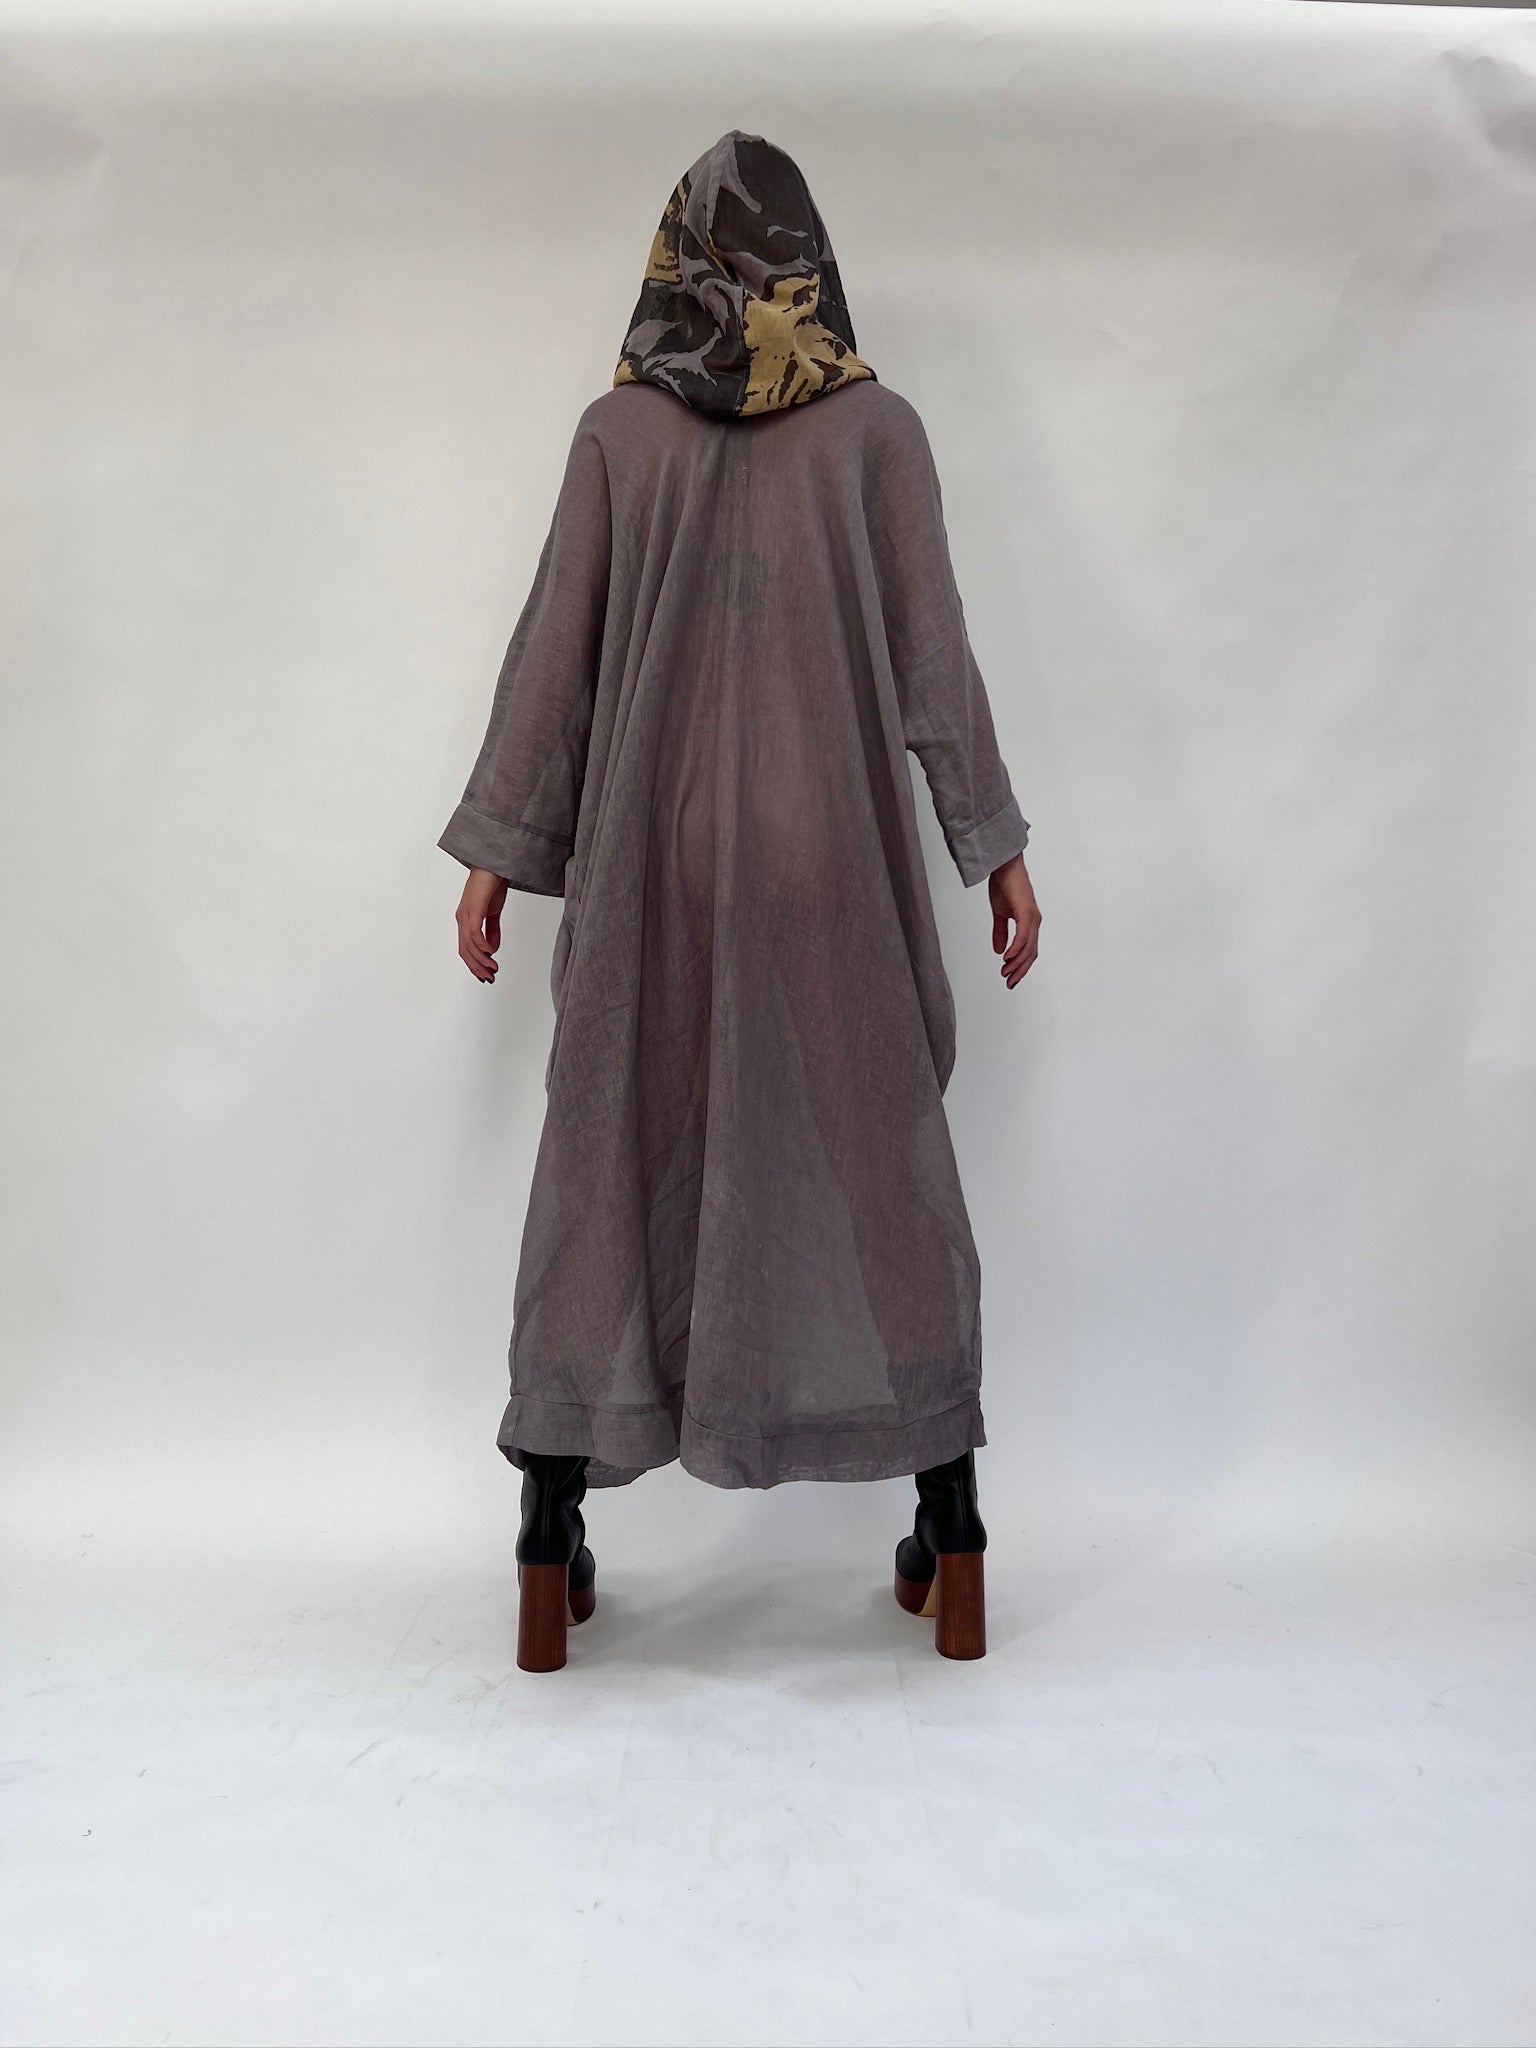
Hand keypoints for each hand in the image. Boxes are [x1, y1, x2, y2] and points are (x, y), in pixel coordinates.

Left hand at [456, 866, 507, 983]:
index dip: (475, 964)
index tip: (487, 975)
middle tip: (489, 977)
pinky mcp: (473, 909)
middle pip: (465, 951)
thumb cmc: (492, 883)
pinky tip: (490, 952)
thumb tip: (493, 949)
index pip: (466, 948)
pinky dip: (482, 945)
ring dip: (481, 960)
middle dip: (477, 967)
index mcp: (466, 920)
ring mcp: (466, 914)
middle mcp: (462, 919)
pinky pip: (474, 932)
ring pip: (469, 945)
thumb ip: (493, 931)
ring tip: (493, 968)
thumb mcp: (494, 912)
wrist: (493, 864)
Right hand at [988, 853, 1040, 987]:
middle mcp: (1034, 922)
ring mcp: (1032, 917)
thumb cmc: (1004, 885)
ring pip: (1028, 948)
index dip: (1021, 967)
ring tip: (1005, 972)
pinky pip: (1023, 936)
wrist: (1004, 866)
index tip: (1010, 979)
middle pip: (1030, 954)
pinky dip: (1016, 949)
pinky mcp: (1025, 912)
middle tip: (1009, 983)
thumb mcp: (999, 914)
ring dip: (1016, 963)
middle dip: (1020, 971)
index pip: (1028, 951)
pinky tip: (1008, 958)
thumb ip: (1000, 933)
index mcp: (1029, 923)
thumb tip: (1000, 951)